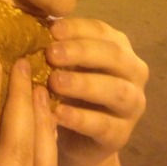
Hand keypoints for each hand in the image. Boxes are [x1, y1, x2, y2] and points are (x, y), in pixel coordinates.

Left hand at [46, 18, 148, 165]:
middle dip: (81, 52)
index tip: (51, 29)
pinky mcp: (122, 134)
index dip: (77, 28)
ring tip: (54, 82)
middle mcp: (133, 72)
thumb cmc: (69, 90)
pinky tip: (58, 112)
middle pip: (114, 56)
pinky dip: (80, 118)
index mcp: (118, 47)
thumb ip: (56, 47)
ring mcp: (133, 104)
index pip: (102, 31)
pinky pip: (104, 125)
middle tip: (51, 54)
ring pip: (115, 91)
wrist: (76, 138)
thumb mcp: (64, 65)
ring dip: (83, 84)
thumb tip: (33, 27)